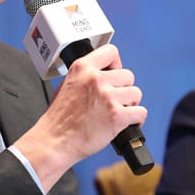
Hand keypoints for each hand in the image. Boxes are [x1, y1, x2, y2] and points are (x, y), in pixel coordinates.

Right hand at [13, 43, 145, 190]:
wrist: (54, 141)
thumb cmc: (59, 119)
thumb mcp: (66, 85)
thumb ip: (85, 76)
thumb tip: (104, 75)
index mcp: (82, 68)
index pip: (111, 52)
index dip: (116, 64)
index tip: (114, 74)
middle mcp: (95, 79)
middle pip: (128, 75)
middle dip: (123, 89)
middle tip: (114, 101)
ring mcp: (107, 97)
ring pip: (136, 93)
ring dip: (130, 104)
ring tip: (118, 113)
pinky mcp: (117, 116)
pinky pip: (140, 112)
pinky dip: (137, 119)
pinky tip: (126, 123)